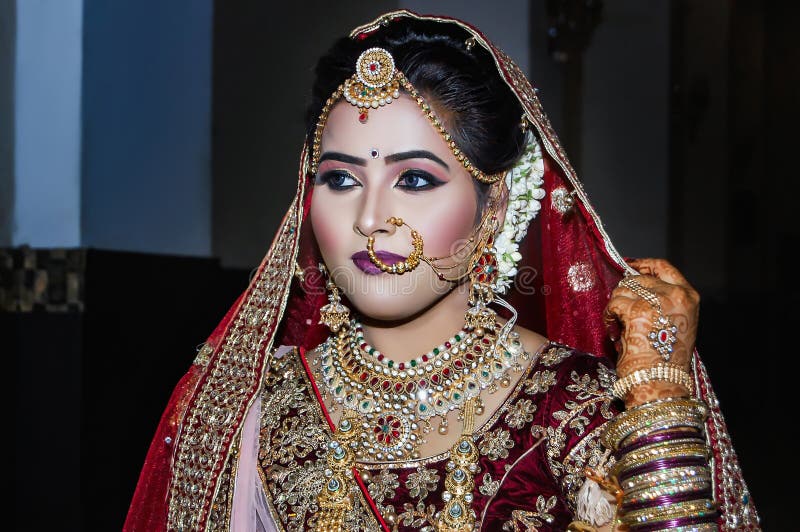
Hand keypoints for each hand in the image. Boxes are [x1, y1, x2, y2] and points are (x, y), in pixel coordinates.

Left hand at [604, 258, 699, 405]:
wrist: (661, 384)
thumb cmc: (665, 361)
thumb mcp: (675, 323)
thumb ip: (661, 302)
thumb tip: (632, 285)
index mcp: (688, 298)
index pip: (663, 268)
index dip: (643, 264)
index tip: (629, 265)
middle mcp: (675, 295)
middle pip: (637, 279)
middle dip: (625, 296)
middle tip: (622, 317)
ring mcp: (656, 301)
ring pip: (622, 290)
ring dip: (615, 309)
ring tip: (620, 329)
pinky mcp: (636, 311)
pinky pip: (613, 304)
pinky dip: (609, 319)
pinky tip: (615, 334)